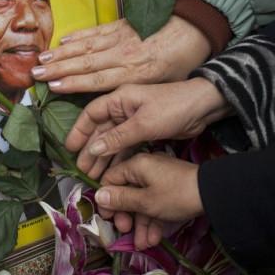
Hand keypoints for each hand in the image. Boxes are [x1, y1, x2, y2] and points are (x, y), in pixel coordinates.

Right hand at [31, 16, 210, 92]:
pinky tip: (63, 42)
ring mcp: (122, 37)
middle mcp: (124, 54)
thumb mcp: (165, 83)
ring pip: (86, 46)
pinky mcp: (123, 25)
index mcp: (136, 72)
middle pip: (85, 62)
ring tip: (41, 59)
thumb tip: (117, 110)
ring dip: (61, 53)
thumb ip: (139, 95)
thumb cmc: (184, 60)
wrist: (197, 25)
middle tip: (35, 73)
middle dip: (58, 68)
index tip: (53, 86)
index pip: (98, 79)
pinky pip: (96, 31)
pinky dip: (78, 36)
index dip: (74, 83)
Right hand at [65, 79, 230, 172]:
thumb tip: (93, 150)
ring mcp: (133, 121)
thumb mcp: (144, 124)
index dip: (79, 131)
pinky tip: (112, 172)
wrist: (204, 107)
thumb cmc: (173, 107)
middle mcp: (123, 109)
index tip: (70, 149)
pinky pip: (126, 146)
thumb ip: (118, 138)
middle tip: (82, 170)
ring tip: (94, 176)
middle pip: (100, 130)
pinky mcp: (144, 132)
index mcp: (119, 99)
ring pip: (112, 141)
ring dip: (103, 158)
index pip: (91, 114)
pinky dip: (118, 158)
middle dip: (90, 150)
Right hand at [95, 153, 203, 249]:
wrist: (213, 194)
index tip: (107, 217)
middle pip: (127, 193)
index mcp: (136, 165)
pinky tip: (154, 238)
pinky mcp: (170, 189)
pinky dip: (154, 220)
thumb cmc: (175, 195)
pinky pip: (156, 203)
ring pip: (142, 202)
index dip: (106, 199)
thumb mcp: (145, 201)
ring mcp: (159, 179)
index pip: (110, 179)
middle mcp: (145, 169)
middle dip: (126, 216)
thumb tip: (98, 196)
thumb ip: (120, 199)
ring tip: (142, 243)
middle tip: (125, 230)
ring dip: (141, 224)